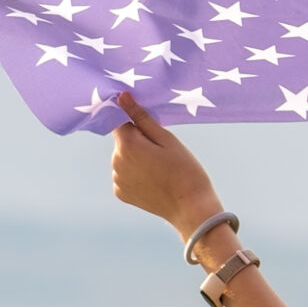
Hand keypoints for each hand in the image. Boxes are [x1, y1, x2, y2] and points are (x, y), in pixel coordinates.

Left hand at [109, 92, 221, 234]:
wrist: (191, 209)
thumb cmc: (185, 171)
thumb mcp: (168, 139)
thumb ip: (141, 118)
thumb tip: (121, 97)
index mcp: (127, 145)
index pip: (120, 121)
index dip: (136, 123)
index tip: (152, 131)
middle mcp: (116, 161)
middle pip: (123, 142)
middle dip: (138, 142)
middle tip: (163, 154)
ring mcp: (117, 179)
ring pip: (124, 159)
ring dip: (136, 159)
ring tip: (160, 170)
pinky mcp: (120, 193)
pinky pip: (124, 176)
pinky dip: (136, 175)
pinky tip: (154, 181)